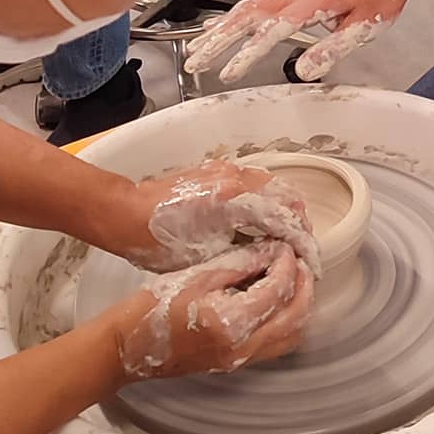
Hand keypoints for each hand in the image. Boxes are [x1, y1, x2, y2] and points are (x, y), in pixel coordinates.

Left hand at [103, 160, 320, 276]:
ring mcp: (225, 171)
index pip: (287, 216)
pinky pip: (253, 184)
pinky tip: (260, 227)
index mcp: (236, 199)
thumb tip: (275, 258)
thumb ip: (248, 253)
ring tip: (284, 243)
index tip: (310, 262)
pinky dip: (265, 204)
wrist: (122, 214)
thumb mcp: (208, 257)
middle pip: (285, 196)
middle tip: (301, 253)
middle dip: (298, 225)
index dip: (303, 241)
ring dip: (282, 213)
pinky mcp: (215, 172)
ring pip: (270, 188)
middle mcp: (235, 177)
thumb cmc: (157, 241)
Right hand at [105, 240, 314, 379]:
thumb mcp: (198, 275)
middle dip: (303, 285)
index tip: (285, 246)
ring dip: (298, 306)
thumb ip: (240, 263)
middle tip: (299, 260)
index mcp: (231, 323)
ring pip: (291, 335)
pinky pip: (276, 344)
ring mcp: (241, 360)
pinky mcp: (236, 363)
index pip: (278, 290)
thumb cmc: (152, 307)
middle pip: (296, 317)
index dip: (287, 264)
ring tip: (290, 277)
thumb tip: (272, 251)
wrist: (127, 346)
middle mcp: (242, 348)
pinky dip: (285, 320)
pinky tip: (274, 298)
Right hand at [181, 0, 418, 82]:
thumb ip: (332, 48)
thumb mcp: (364, 27)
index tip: (230, 72)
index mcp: (314, 2)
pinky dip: (232, 19)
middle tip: (196, 62)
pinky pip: (255, 6)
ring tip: (196, 50)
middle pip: (246, 15)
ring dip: (219, 31)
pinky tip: (217, 28)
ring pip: (245, 9)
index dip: (249, 52)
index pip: (273, 29)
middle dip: (218, 40)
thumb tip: (303, 71)